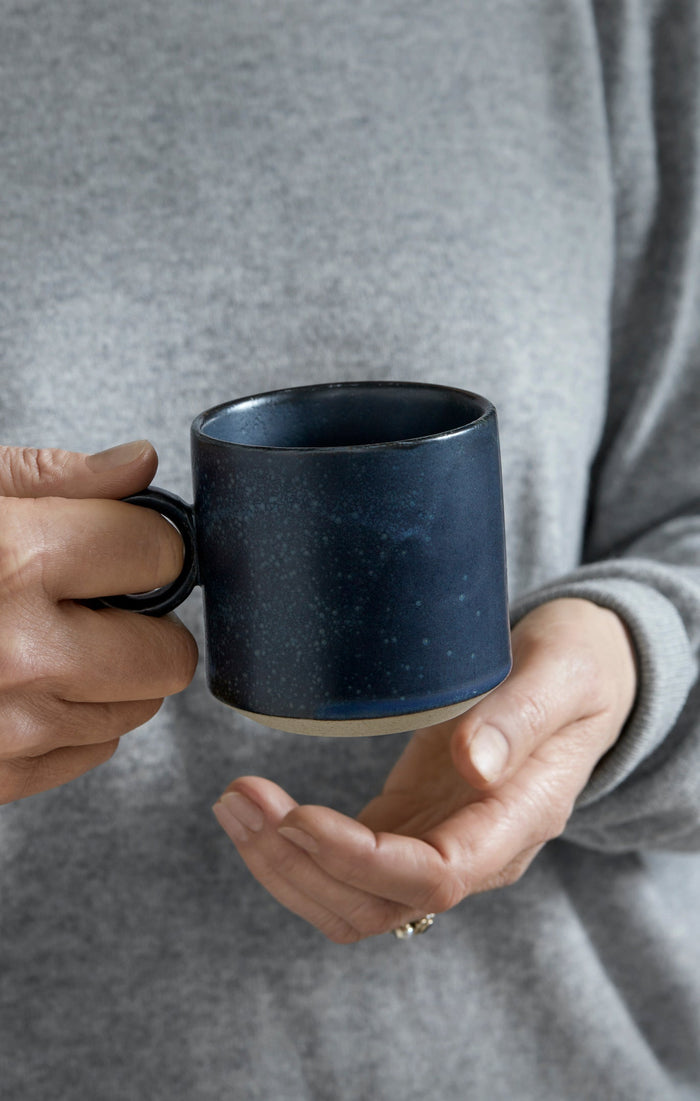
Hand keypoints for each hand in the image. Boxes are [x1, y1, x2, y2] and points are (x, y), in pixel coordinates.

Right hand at [0, 442, 197, 802]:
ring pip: (137, 709)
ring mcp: (11, 729)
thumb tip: (140, 466)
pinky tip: (23, 688)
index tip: (122, 547)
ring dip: (111, 676)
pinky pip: (89, 751)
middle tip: (97, 605)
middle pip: (170, 654)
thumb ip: (54, 478)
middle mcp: (20, 654)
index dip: (145, 546)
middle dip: (146, 624)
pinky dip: (71, 721)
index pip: (159, 555)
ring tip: (50, 645)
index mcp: (17, 561)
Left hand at [214, 598, 636, 941]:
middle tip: (240, 800)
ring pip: (353, 901)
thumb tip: (474, 766)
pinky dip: (293, 849)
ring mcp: (438, 841)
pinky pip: (345, 867)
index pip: (434, 877)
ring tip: (233, 803)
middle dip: (298, 865)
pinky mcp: (409, 821)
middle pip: (377, 905)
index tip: (295, 814)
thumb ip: (521, 718)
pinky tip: (257, 806)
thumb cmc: (574, 669)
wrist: (580, 676)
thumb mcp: (561, 675)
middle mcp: (476, 850)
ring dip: (284, 866)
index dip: (357, 859)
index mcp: (518, 820)